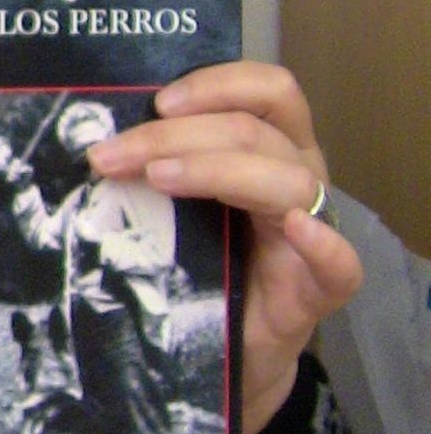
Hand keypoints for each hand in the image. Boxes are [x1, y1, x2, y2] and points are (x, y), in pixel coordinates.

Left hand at [82, 62, 361, 433]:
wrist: (227, 350)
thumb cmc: (201, 265)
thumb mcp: (176, 205)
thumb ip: (157, 168)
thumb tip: (93, 140)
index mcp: (270, 147)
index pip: (265, 90)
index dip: (215, 84)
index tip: (156, 102)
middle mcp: (298, 177)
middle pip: (256, 132)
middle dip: (174, 136)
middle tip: (110, 157)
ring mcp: (313, 231)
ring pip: (287, 180)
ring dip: (215, 170)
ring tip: (157, 179)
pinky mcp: (318, 290)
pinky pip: (340, 263)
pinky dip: (320, 241)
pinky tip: (294, 227)